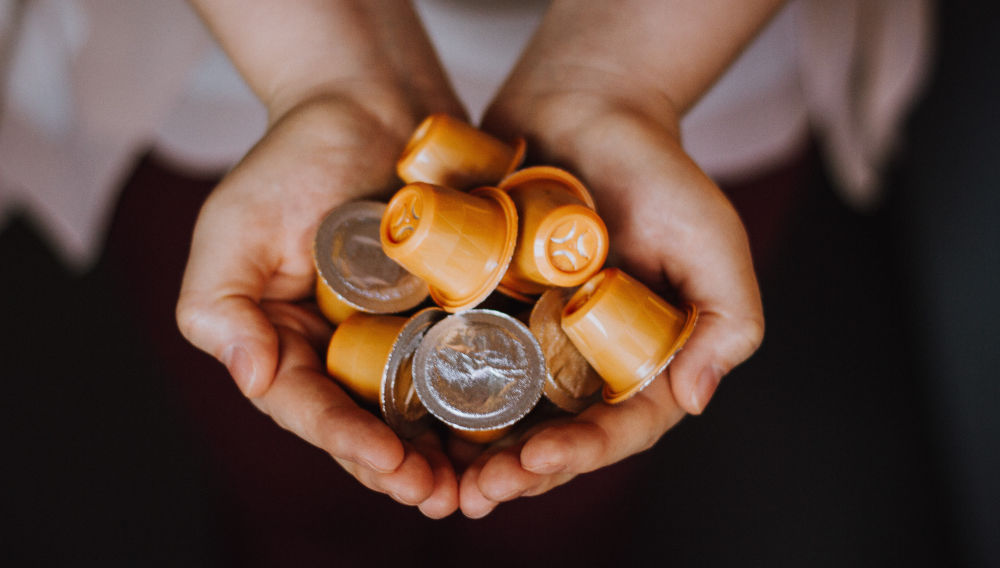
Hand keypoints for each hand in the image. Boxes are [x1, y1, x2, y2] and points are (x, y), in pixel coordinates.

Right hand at [176, 94, 459, 517]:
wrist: (369, 102)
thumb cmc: (291, 160)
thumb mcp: (232, 227)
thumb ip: (219, 307)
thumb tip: (252, 379)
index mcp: (289, 346)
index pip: (313, 409)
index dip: (348, 443)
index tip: (388, 465)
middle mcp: (346, 353)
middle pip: (373, 426)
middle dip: (403, 468)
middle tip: (440, 497)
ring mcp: (403, 335)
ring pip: (425, 411)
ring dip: (450, 454)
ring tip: (479, 484)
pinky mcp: (452, 310)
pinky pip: (471, 362)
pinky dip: (489, 399)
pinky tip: (516, 428)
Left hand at [458, 79, 764, 516]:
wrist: (585, 108)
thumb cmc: (658, 171)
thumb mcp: (713, 241)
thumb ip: (729, 320)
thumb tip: (696, 399)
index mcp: (641, 360)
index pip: (617, 428)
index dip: (580, 454)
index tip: (537, 462)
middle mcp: (584, 360)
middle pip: (553, 435)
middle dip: (518, 473)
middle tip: (477, 494)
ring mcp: (531, 337)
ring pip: (501, 413)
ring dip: (471, 454)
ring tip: (437, 479)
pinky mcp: (487, 307)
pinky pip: (460, 359)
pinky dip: (437, 395)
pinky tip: (408, 419)